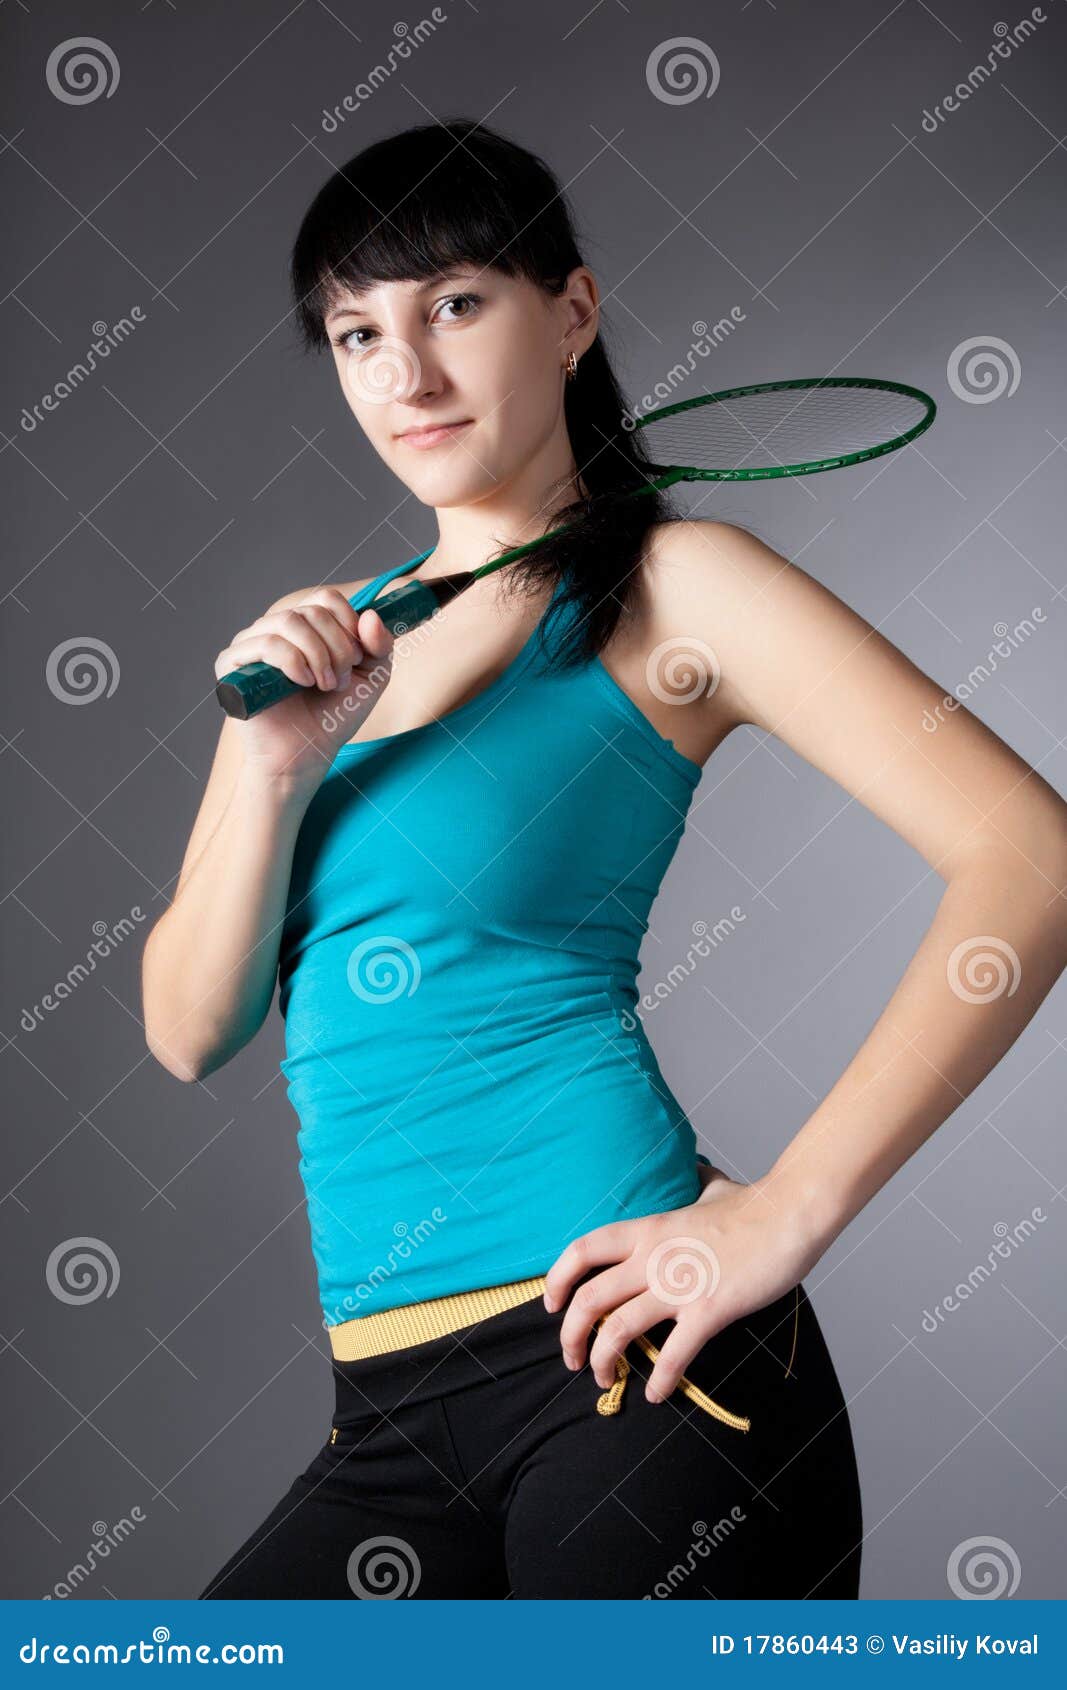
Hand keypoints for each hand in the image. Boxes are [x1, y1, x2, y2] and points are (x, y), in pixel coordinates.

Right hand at [214, 587, 394, 784]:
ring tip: (325, 685)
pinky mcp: (232, 664)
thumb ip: (379, 644)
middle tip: (340, 681)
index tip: (358, 658)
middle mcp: (275, 629)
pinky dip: (293, 661)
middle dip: (338, 647)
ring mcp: (250, 644)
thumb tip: (370, 614)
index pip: (326, 598)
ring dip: (318, 655)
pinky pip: (266, 643)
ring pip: (289, 622)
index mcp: (304, 627)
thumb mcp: (372, 676)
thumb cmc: (333, 716)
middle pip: (312, 610)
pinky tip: (302, 683)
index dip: (349, 624)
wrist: (306, 756)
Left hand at [541, 1168, 819, 1403]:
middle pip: (589, 1299)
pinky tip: (656, 1395)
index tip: (552, 1305)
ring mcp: (679, 1285)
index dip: (558, 1279)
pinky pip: (674, 1354)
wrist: (789, 1214)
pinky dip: (659, 1380)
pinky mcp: (709, 1309)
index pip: (583, 1249)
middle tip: (571, 1359)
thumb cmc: (753, 1203)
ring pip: (618, 1329)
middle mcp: (653, 1257)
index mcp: (648, 1229)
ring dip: (603, 1362)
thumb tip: (694, 1173)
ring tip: (604, 1381)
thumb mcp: (709, 1186)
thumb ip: (691, 1186)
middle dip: (570, 1336)